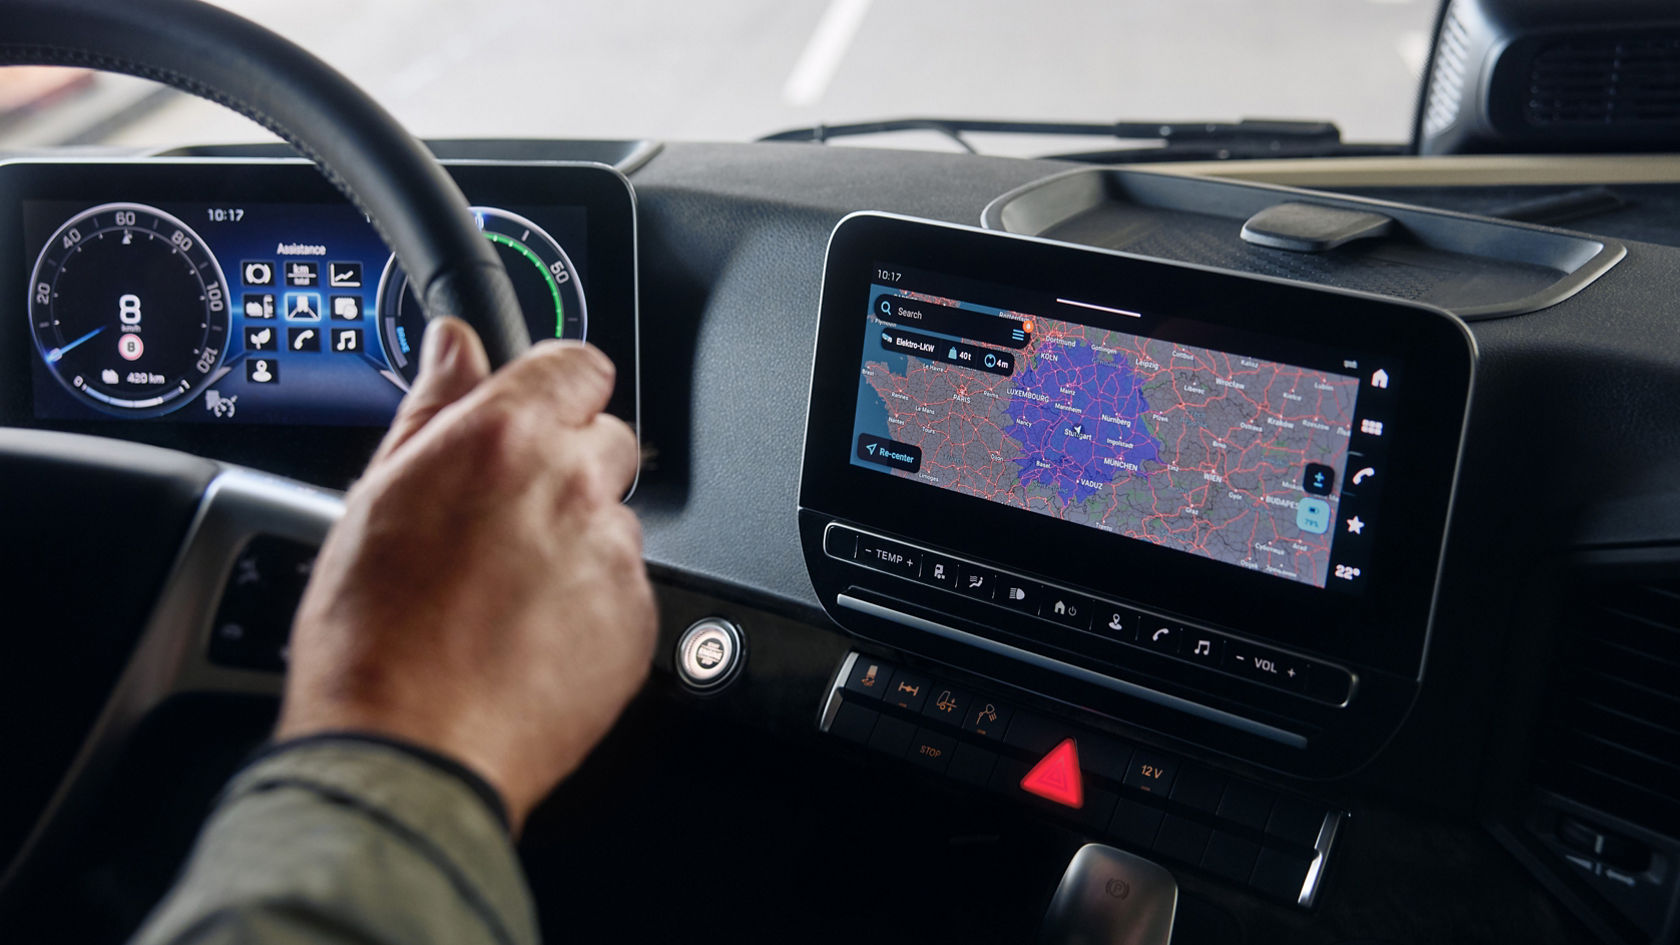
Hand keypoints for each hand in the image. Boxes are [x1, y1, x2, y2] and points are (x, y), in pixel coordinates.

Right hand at [276, 317, 654, 831]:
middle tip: (505, 517)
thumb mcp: (377, 497)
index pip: (578, 364)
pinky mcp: (637, 620)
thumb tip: (454, 343)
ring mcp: (613, 555)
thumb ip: (432, 407)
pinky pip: (626, 589)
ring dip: (578, 540)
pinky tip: (530, 634)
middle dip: (568, 465)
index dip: (557, 387)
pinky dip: (591, 603)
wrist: (409, 749)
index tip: (540, 408)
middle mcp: (572, 485)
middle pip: (608, 440)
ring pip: (615, 519)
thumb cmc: (373, 636)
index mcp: (505, 438)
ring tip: (506, 592)